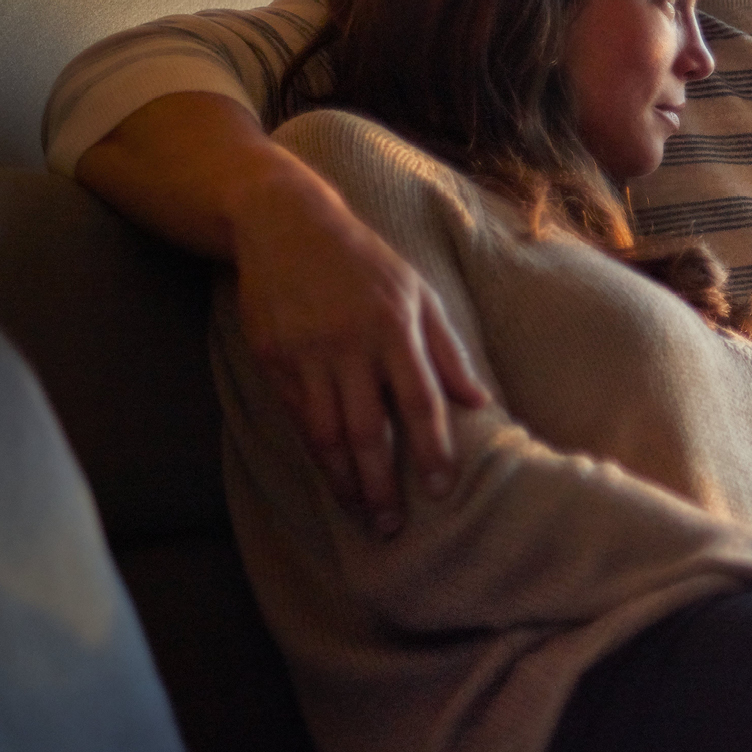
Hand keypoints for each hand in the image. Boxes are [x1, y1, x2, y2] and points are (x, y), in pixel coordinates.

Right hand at [229, 165, 487, 535]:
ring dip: (344, 481)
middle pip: (368, 430)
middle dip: (381, 484)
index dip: (431, 449)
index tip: (440, 488)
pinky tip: (330, 475)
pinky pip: (297, 417)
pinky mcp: (272, 360)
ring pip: (326, 434)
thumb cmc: (365, 261)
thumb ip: (448, 350)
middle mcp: (350, 345)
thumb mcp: (418, 292)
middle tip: (392, 526)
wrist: (287, 225)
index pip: (419, 401)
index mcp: (395, 326)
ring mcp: (305, 354)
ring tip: (361, 513)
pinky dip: (315, 451)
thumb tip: (479, 401)